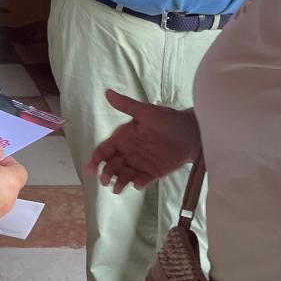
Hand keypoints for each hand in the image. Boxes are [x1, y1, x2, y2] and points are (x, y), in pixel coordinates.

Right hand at [86, 90, 200, 192]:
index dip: (95, 159)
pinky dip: (138, 184)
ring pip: (124, 175)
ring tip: (117, 189)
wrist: (191, 133)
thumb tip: (108, 92)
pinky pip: (142, 180)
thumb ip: (127, 105)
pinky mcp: (152, 173)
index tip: (90, 169)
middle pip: (111, 165)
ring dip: (118, 181)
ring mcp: (140, 163)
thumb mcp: (146, 112)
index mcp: (123, 137)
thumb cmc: (167, 119)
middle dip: (106, 173)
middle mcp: (128, 151)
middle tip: (104, 180)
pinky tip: (138, 184)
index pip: (105, 149)